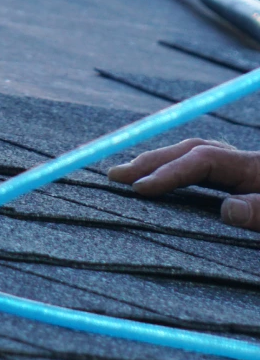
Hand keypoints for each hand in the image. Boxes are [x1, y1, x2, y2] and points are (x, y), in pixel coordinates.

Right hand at [108, 138, 259, 230]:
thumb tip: (229, 210)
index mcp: (255, 167)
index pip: (202, 159)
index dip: (169, 172)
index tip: (140, 189)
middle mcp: (244, 162)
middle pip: (190, 150)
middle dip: (152, 161)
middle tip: (115, 175)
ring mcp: (243, 171)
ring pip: (194, 156)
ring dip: (160, 164)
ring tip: (128, 176)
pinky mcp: (243, 184)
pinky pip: (203, 171)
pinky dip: (176, 174)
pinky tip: (160, 184)